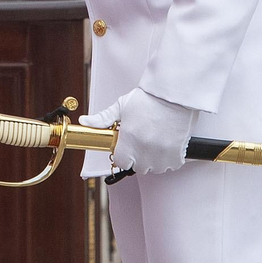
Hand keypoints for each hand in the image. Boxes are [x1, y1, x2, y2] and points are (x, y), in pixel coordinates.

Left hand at [80, 87, 196, 175]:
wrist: (172, 94)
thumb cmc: (148, 99)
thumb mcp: (121, 107)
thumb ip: (102, 118)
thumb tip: (84, 121)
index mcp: (129, 140)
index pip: (121, 162)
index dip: (123, 155)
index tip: (126, 147)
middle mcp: (145, 150)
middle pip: (138, 167)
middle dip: (138, 158)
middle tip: (141, 142)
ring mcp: (162, 154)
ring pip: (155, 168)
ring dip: (154, 160)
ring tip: (154, 143)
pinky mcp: (177, 153)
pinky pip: (171, 166)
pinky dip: (169, 160)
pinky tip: (166, 145)